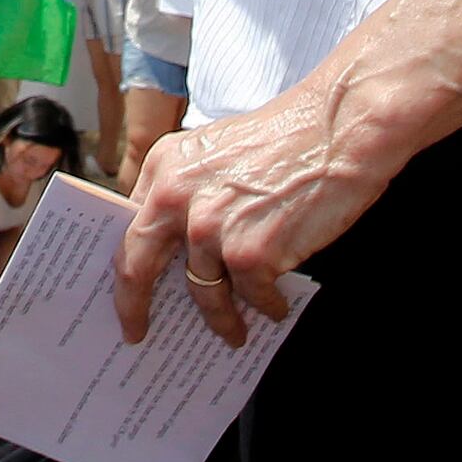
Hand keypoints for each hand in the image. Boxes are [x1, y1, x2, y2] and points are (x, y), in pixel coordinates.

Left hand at [110, 73, 394, 350]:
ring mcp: (210, 226)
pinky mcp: (249, 253)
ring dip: (220, 319)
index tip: (122, 293)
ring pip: (203, 292)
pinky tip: (275, 306)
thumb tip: (179, 251)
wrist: (339, 128)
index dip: (122, 265)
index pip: (128, 227)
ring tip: (233, 332)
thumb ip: (189, 193)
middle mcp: (176, 195)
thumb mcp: (215, 153)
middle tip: (135, 332)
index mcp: (163, 166)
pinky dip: (265, 306)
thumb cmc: (288, 139)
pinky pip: (251, 296)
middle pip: (137, 266)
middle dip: (132, 307)